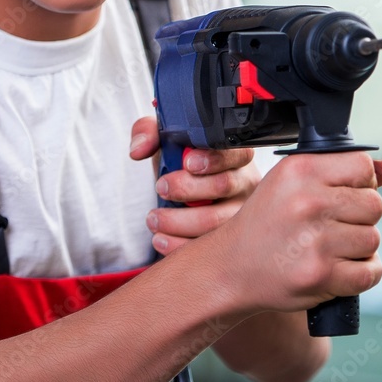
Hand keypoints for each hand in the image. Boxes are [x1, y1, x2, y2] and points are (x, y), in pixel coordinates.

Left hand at [129, 115, 261, 256]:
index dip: (212, 159)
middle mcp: (243, 182)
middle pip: (224, 185)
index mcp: (233, 155)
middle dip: (187, 189)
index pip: (233, 153)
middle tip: (161, 188)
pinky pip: (210, 247)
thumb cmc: (180, 162)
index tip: (186, 163)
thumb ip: (148, 133)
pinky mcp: (230, 240)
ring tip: (153, 218)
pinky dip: (179, 245)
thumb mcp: (163, 141)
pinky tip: (160, 238)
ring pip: (216, 221)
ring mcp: (240, 213)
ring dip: (179, 221)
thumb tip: (138, 150)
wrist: (180, 191)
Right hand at [214, 151, 381, 314]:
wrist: (232, 266)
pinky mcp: (322, 274)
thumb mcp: (292, 184)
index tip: (340, 195)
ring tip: (327, 247)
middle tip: (330, 225)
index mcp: (299, 170)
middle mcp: (308, 201)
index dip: (359, 183)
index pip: (363, 166)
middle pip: (374, 204)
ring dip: (358, 248)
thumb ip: (342, 172)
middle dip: (359, 217)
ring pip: (373, 239)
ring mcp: (316, 240)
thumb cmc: (265, 223)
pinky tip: (334, 268)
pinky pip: (371, 271)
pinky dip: (359, 274)